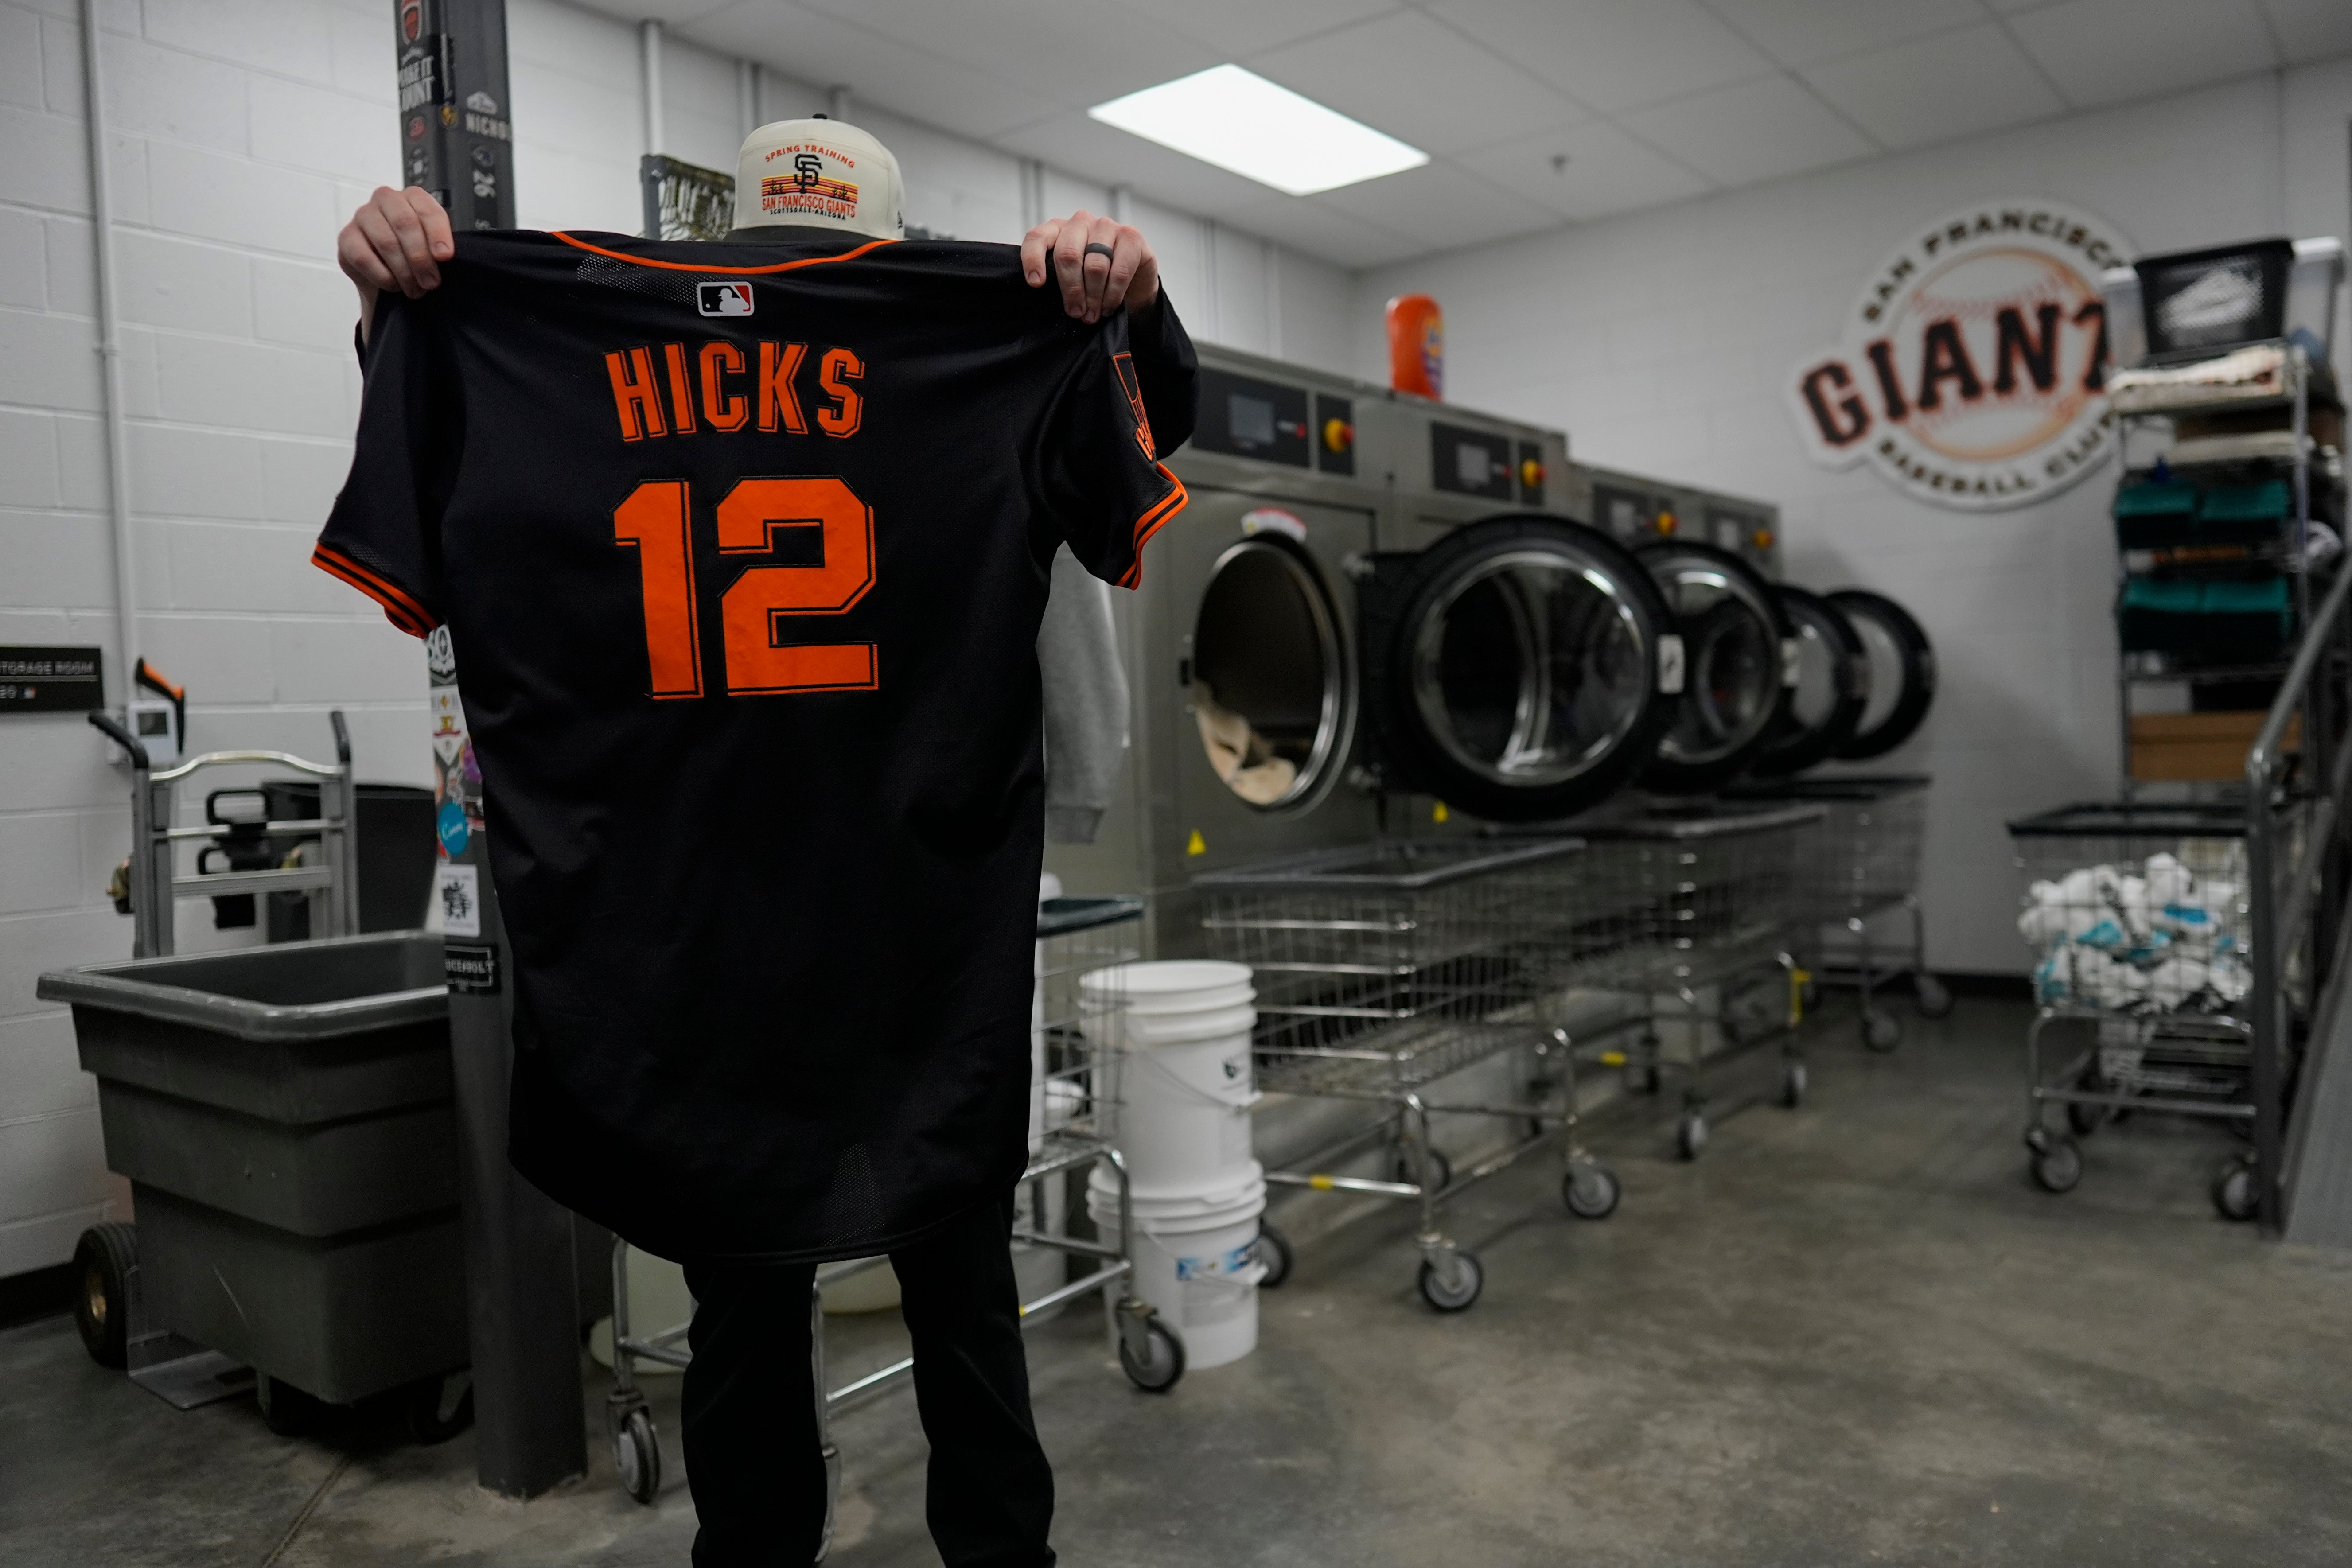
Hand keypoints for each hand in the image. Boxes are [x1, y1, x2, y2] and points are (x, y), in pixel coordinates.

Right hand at [338, 186, 453, 340]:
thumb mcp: (432, 249)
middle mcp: (386, 200)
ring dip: (404, 271)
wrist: (387, 278)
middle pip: (405, 223)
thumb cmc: (414, 258)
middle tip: (431, 282)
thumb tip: (444, 255)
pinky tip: (394, 286)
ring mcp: (363, 216)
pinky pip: (364, 258)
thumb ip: (439, 246)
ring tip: (415, 290)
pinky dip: (383, 277)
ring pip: (386, 241)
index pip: (427, 209)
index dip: (438, 234)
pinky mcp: (346, 237)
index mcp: (413, 197)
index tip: (445, 256)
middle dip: (421, 258)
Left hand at [1021, 210, 1158, 323]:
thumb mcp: (1068, 277)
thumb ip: (1055, 279)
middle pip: (1068, 254)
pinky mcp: (1131, 236)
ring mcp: (1106, 226)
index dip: (1033, 259)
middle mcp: (1080, 222)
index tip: (1036, 284)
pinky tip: (1108, 307)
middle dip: (1071, 289)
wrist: (1132, 280)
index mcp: (1057, 230)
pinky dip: (1113, 295)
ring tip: (1092, 315)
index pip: (1037, 237)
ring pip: (1094, 266)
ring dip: (1093, 297)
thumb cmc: (1092, 279)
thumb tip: (1044, 297)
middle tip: (1075, 312)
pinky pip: (1119, 271)